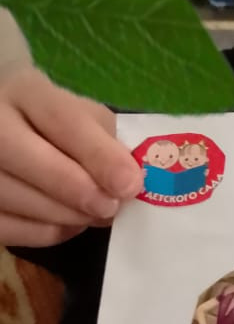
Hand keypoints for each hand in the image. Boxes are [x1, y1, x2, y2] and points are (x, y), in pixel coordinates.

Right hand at [0, 66, 142, 247]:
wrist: (5, 125)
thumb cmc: (52, 120)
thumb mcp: (80, 113)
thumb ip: (104, 140)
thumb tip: (127, 181)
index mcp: (25, 90)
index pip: (61, 119)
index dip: (98, 155)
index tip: (130, 184)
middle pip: (27, 158)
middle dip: (76, 189)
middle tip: (110, 208)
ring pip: (13, 196)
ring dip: (63, 215)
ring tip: (95, 216)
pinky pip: (6, 227)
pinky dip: (43, 233)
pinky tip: (68, 225)